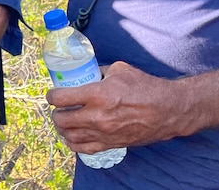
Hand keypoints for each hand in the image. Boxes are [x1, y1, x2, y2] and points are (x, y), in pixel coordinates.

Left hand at [46, 62, 191, 152]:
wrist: (167, 110)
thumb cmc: (145, 87)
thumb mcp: (119, 69)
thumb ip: (99, 72)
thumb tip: (86, 72)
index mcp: (97, 94)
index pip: (61, 98)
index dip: (51, 96)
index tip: (52, 95)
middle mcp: (97, 116)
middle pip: (61, 120)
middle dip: (55, 113)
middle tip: (58, 108)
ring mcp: (103, 133)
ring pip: (70, 136)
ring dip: (63, 129)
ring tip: (64, 122)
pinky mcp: (111, 144)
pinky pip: (84, 149)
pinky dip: (74, 143)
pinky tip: (74, 136)